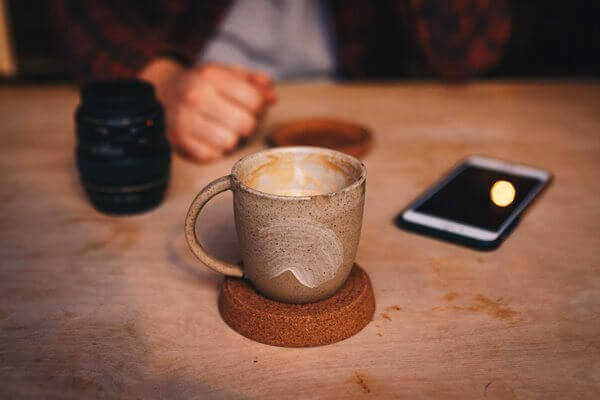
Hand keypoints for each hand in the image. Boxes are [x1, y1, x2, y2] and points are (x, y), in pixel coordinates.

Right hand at [140, 59, 275, 161]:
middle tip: (237, 120)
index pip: (255, 101)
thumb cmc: (203, 86)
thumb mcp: (228, 74)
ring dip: (231, 139)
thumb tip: (272, 98)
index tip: (250, 107)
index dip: (259, 107)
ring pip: (230, 143)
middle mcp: (195, 96)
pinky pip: (213, 156)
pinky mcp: (179, 142)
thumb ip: (255, 83)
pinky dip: (215, 150)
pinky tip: (207, 138)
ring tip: (221, 128)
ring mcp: (184, 120)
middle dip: (247, 125)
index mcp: (211, 76)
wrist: (163, 94)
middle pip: (246, 125)